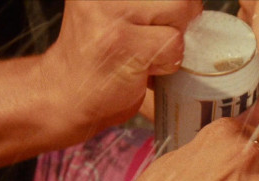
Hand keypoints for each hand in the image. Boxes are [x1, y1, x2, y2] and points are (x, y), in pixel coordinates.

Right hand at [41, 1, 201, 137]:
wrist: (64, 94)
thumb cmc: (99, 56)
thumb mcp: (118, 11)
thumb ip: (150, 3)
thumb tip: (194, 3)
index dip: (178, 4)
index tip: (161, 21)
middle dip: (181, 16)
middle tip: (155, 38)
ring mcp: (110, 12)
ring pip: (181, 11)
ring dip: (173, 41)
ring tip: (146, 53)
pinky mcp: (121, 42)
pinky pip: (173, 45)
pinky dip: (167, 64)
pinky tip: (144, 69)